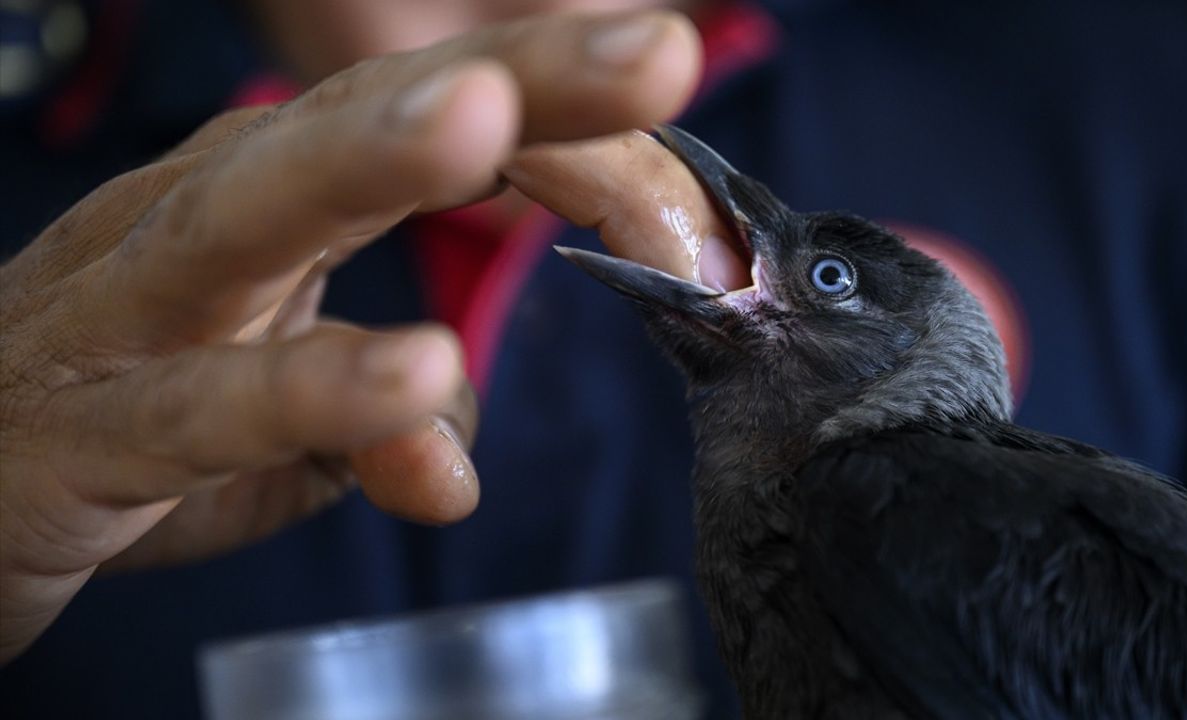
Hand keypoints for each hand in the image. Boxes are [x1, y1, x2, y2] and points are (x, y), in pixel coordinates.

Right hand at [0, 10, 700, 662]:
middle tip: (655, 48)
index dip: (582, 146)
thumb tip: (452, 472)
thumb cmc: (132, 409)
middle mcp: (212, 214)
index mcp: (285, 193)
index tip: (694, 207)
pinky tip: (414, 374)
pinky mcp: (90, 425)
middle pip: (368, 117)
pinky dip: (311, 387)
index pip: (448, 127)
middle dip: (516, 75)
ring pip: (258, 206)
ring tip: (485, 118)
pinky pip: (207, 403)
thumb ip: (380, 423)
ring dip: (374, 156)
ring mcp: (137, 305)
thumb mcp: (285, 416)